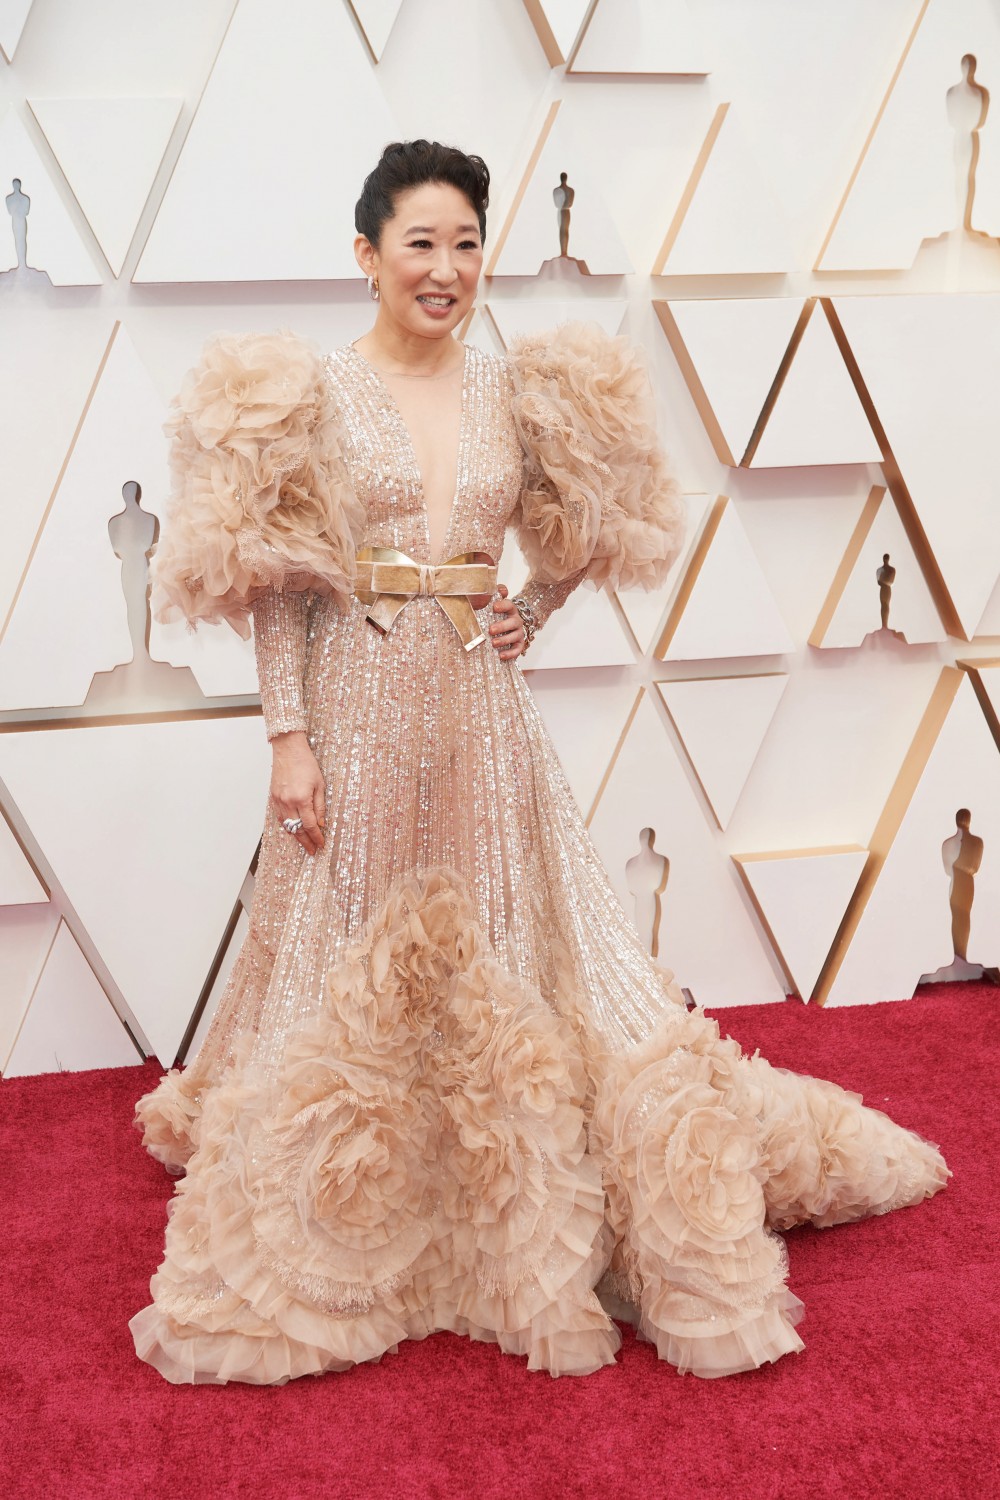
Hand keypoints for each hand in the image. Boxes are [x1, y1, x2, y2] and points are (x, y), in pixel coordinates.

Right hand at [269, 731, 325, 855]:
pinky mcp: (273, 798)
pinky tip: (293, 830)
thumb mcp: (319, 785)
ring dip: (296, 836)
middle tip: (313, 851)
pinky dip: (287, 826)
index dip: (316, 837)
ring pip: (287, 826)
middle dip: (306, 842)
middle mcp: (288, 802)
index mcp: (301, 799)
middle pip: (297, 829)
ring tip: (304, 844)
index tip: (321, 844)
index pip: (310, 825)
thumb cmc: (305, 763)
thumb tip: (321, 824)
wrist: (288, 750)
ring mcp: (278, 801)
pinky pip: (279, 817)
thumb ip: (320, 806)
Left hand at [488, 584, 525, 659]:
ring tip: (494, 643)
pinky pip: (517, 649)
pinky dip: (510, 653)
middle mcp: (516, 620)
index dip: (503, 605)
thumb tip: (486, 591)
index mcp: (509, 609)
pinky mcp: (518, 645)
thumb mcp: (486, 604)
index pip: (509, 604)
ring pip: (515, 636)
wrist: (499, 629)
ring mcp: (518, 633)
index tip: (494, 607)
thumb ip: (485, 596)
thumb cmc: (491, 615)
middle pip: (513, 621)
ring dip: (505, 640)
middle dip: (502, 626)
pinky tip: (501, 655)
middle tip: (490, 630)